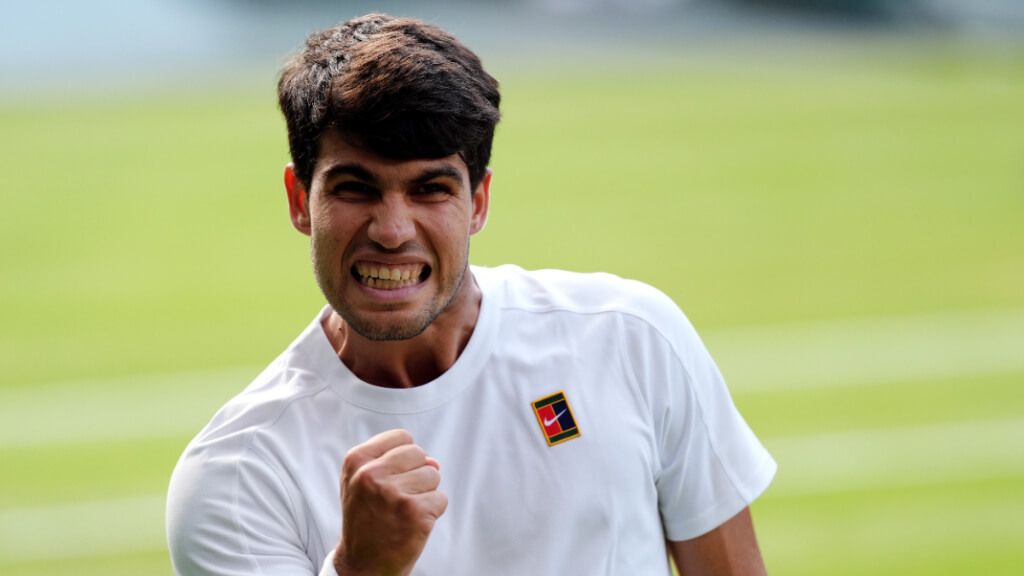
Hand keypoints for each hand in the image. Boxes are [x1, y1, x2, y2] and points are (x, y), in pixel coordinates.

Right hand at [333, 429, 446, 575]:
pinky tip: (412, 524)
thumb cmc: (367, 519)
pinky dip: (432, 512)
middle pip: (419, 454)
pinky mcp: (413, 512)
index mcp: (356, 461)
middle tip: (397, 499)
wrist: (362, 564)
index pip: (402, 437)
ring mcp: (393, 493)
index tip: (392, 476)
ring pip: (433, 475)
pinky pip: (441, 498)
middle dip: (416, 474)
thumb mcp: (366, 483)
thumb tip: (435, 463)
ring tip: (402, 512)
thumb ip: (396, 462)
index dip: (404, 457)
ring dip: (425, 494)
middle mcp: (371, 474)